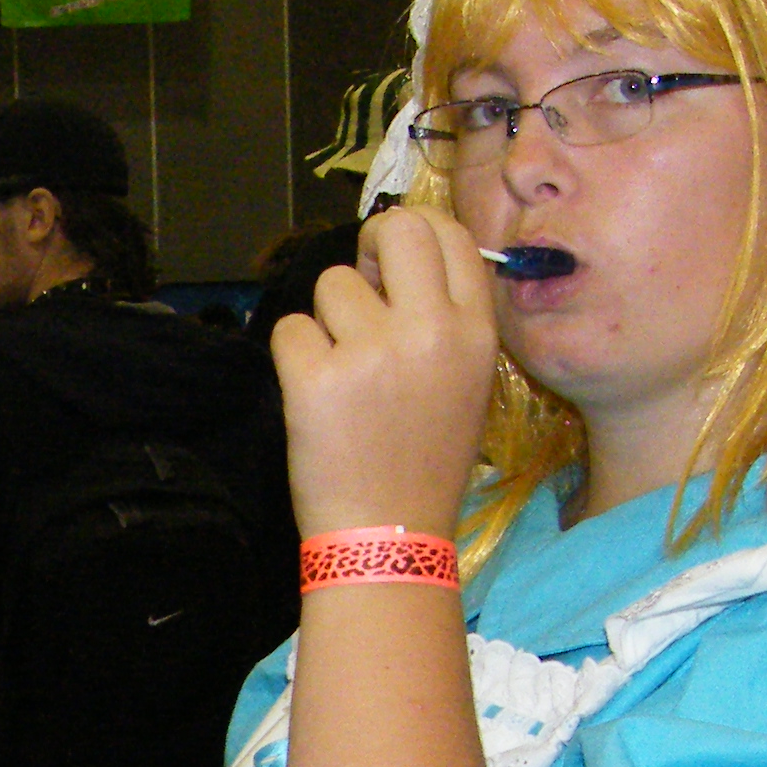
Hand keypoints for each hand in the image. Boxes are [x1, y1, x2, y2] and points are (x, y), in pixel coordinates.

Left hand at [267, 206, 502, 537]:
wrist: (389, 538)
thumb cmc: (424, 463)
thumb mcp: (467, 384)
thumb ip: (444, 320)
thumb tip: (391, 264)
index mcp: (476, 333)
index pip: (451, 234)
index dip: (414, 234)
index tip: (391, 261)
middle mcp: (430, 331)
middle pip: (396, 229)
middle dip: (368, 247)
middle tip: (358, 288)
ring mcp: (372, 353)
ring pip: (331, 284)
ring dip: (327, 321)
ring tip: (344, 375)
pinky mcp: (316, 378)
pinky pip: (290, 328)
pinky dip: (295, 358)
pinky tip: (315, 396)